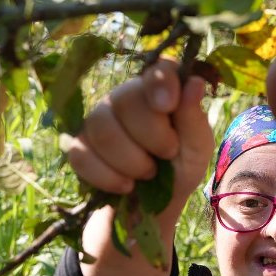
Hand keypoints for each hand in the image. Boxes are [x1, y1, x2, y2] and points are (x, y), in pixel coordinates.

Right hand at [67, 59, 213, 220]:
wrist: (154, 205)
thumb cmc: (180, 168)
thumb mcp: (197, 148)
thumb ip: (193, 118)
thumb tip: (194, 83)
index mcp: (160, 91)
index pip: (157, 69)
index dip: (160, 83)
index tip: (168, 106)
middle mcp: (125, 96)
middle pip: (125, 100)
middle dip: (151, 136)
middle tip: (167, 155)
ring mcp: (98, 119)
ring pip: (102, 129)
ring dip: (131, 161)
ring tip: (148, 174)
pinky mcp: (78, 146)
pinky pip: (82, 155)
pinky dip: (108, 177)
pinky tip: (126, 185)